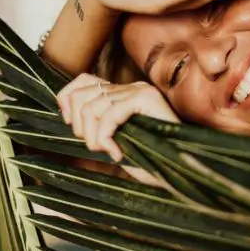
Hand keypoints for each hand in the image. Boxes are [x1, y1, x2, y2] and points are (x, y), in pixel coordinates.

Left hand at [58, 73, 178, 161]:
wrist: (182, 170)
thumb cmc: (151, 160)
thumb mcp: (116, 141)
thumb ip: (96, 125)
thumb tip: (69, 117)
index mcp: (123, 93)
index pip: (83, 81)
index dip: (67, 99)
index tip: (71, 124)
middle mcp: (130, 87)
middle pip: (82, 94)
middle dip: (79, 125)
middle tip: (95, 146)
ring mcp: (139, 90)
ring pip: (92, 107)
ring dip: (92, 136)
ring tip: (108, 151)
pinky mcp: (146, 99)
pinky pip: (109, 115)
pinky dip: (105, 137)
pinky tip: (117, 153)